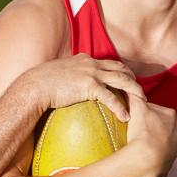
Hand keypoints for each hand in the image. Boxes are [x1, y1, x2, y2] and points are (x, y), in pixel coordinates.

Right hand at [18, 54, 144, 121]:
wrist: (34, 86)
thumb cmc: (40, 84)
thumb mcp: (55, 75)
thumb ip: (67, 78)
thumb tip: (66, 88)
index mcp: (84, 59)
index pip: (109, 62)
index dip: (121, 71)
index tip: (128, 81)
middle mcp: (91, 63)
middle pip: (120, 68)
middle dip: (133, 79)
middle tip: (141, 92)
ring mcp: (91, 73)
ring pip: (122, 80)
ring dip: (135, 90)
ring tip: (143, 102)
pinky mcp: (90, 85)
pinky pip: (111, 97)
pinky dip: (120, 107)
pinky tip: (125, 117)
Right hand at [126, 96, 176, 176]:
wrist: (147, 160)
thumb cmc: (144, 132)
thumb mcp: (137, 107)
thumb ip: (135, 97)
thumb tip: (131, 90)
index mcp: (170, 115)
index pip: (155, 109)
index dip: (143, 112)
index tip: (135, 117)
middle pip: (162, 125)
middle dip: (151, 127)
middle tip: (137, 130)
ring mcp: (175, 147)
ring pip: (163, 140)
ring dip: (154, 141)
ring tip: (140, 144)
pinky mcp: (170, 162)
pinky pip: (161, 155)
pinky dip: (154, 154)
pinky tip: (144, 155)